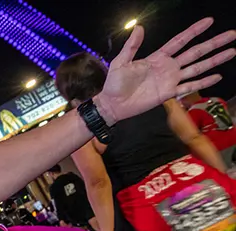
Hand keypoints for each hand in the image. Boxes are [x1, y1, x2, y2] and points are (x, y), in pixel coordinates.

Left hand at [96, 19, 234, 124]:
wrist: (112, 104)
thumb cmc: (114, 83)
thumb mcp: (121, 61)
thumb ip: (132, 46)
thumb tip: (140, 27)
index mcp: (158, 57)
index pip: (180, 41)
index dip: (194, 31)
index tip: (209, 21)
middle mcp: (168, 67)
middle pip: (195, 52)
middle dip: (213, 43)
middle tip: (231, 35)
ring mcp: (171, 80)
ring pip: (197, 68)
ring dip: (215, 60)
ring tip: (231, 51)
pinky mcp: (169, 94)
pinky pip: (189, 87)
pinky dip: (203, 82)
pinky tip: (217, 76)